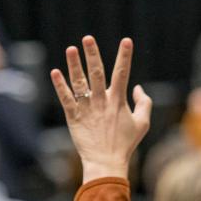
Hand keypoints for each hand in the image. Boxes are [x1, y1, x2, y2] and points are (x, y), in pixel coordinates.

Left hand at [50, 36, 151, 182]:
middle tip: (88, 38)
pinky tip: (55, 72)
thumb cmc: (126, 143)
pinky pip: (65, 98)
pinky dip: (60, 85)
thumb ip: (144, 103)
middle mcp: (102, 101)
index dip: (125, 56)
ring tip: (71, 49)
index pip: (122, 73)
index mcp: (119, 101)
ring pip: (79, 82)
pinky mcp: (74, 117)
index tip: (126, 40)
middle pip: (97, 73)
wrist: (106, 162)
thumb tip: (138, 87)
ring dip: (74, 65)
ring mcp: (87, 108)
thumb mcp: (143, 123)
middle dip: (93, 54)